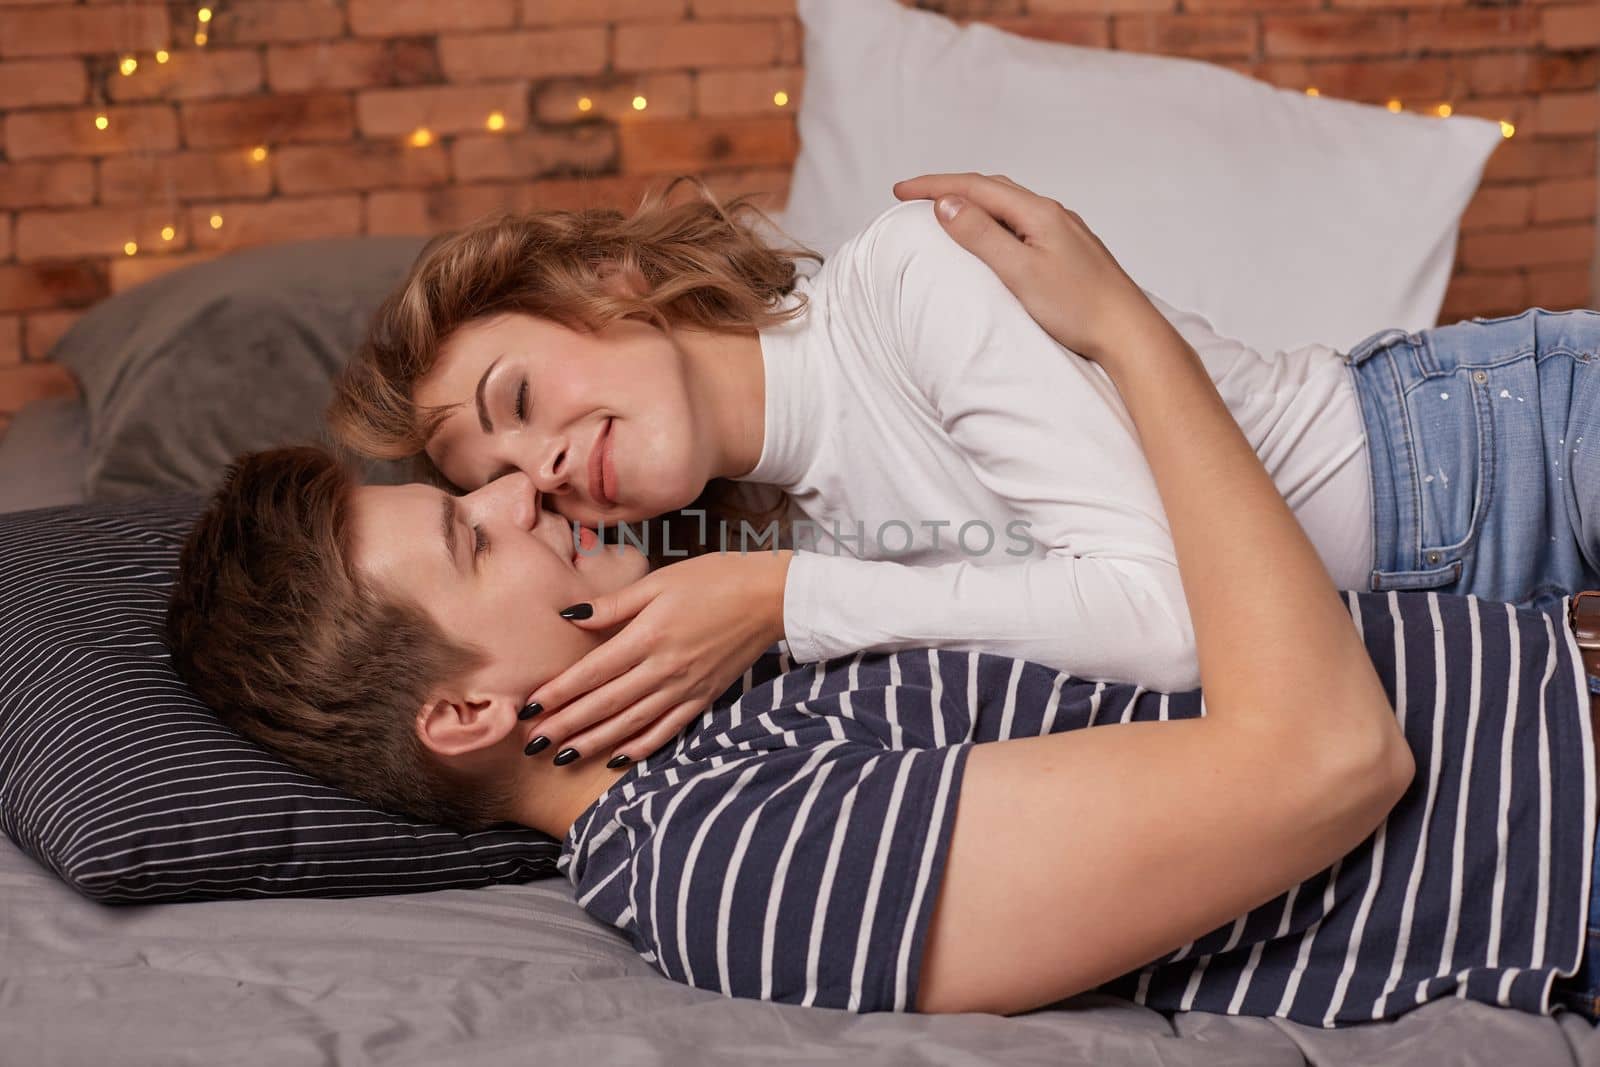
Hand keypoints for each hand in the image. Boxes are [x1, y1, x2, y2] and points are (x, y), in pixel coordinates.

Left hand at [523, 549, 792, 766]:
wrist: (769, 598)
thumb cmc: (713, 580)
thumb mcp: (658, 582)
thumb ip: (613, 605)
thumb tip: (569, 616)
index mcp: (648, 635)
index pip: (593, 672)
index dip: (559, 692)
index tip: (529, 708)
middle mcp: (664, 668)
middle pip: (606, 704)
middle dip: (566, 725)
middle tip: (532, 744)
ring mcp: (684, 688)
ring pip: (631, 723)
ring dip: (594, 742)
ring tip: (561, 756)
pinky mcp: (703, 698)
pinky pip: (667, 730)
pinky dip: (641, 747)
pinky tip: (616, 759)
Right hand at [891, 172, 1153, 366]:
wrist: (1129, 334)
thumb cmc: (1078, 308)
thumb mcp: (1019, 272)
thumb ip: (981, 236)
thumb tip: (946, 204)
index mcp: (1039, 213)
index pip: (975, 187)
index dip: (934, 186)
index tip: (899, 191)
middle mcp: (1053, 215)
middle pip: (993, 189)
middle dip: (951, 188)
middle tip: (915, 197)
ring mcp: (1064, 233)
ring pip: (1010, 205)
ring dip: (974, 202)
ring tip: (947, 211)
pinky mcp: (1069, 253)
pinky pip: (1023, 223)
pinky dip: (995, 220)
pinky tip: (993, 236)